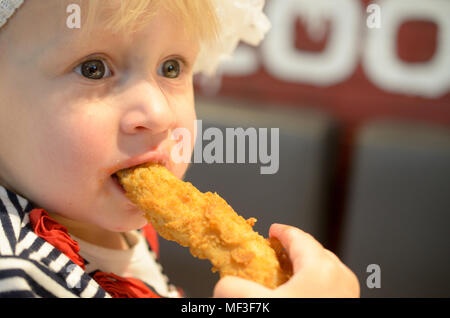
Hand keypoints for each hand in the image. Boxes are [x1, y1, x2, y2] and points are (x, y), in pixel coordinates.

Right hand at [213, 223, 359, 297]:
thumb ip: (232, 289)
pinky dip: (311, 286)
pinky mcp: (348, 306)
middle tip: (272, 257)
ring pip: (321, 270)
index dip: (280, 232)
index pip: (297, 236)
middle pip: (311, 251)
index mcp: (320, 267)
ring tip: (282, 281)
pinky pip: (328, 287)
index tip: (271, 232)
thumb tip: (223, 286)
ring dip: (300, 271)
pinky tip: (296, 298)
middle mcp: (340, 276)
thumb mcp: (255, 305)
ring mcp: (348, 294)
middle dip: (289, 252)